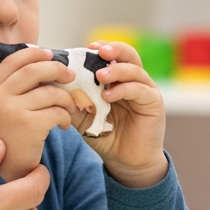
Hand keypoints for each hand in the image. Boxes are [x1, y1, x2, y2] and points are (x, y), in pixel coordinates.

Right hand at [0, 46, 77, 181]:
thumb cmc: (4, 144)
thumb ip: (11, 92)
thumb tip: (41, 67)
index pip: (12, 61)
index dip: (33, 53)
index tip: (49, 55)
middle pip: (34, 70)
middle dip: (57, 69)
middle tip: (70, 76)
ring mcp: (12, 110)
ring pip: (50, 92)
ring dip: (66, 99)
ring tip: (69, 110)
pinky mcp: (28, 126)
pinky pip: (57, 111)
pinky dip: (65, 117)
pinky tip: (64, 125)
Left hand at [75, 41, 167, 187]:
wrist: (126, 161)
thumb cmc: (106, 136)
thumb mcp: (84, 117)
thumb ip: (74, 100)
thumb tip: (55, 84)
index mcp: (118, 79)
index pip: (112, 56)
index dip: (101, 48)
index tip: (86, 48)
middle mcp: (134, 81)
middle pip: (128, 55)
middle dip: (113, 49)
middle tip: (98, 51)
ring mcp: (145, 90)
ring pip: (134, 70)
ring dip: (116, 70)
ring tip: (100, 76)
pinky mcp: (154, 102)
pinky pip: (140, 90)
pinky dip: (123, 90)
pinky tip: (108, 96)